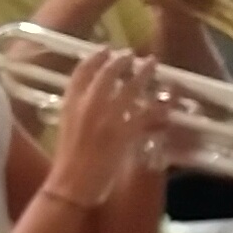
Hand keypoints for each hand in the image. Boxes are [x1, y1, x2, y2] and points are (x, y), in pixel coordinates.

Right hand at [43, 48, 167, 207]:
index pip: (81, 71)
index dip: (95, 57)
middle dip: (122, 60)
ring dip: (143, 73)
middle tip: (132, 54)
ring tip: (152, 64)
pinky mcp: (124, 133)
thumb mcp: (66, 127)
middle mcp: (88, 105)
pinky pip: (146, 114)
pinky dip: (158, 107)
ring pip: (130, 88)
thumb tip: (91, 100)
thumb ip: (77, 110)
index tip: (105, 49)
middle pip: (108, 73)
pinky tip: (166, 103)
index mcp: (70, 103)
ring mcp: (108, 117)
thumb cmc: (66, 161)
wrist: (71, 184)